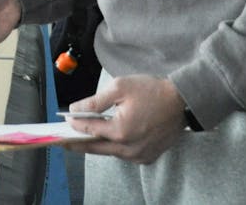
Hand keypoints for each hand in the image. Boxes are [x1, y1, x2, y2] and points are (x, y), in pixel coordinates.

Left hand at [65, 75, 187, 163]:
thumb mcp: (121, 87)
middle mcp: (128, 148)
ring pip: (110, 152)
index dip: (75, 125)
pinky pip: (124, 155)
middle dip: (77, 143)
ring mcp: (139, 155)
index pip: (89, 130)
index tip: (65, 120)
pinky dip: (115, 147)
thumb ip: (95, 101)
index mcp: (120, 131)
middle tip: (62, 141)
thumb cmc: (154, 91)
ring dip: (97, 144)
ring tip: (83, 137)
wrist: (183, 102)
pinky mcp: (147, 157)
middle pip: (95, 148)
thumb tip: (76, 109)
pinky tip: (109, 138)